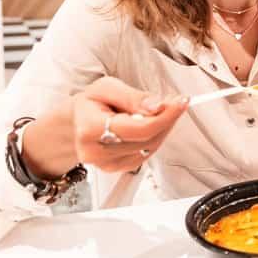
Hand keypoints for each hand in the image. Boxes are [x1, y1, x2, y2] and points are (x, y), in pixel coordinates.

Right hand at [22, 77, 188, 177]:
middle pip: (148, 139)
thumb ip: (132, 97)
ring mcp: (105, 164)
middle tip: (176, 102)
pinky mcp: (115, 169)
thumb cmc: (91, 103)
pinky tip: (151, 124)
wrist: (76, 122)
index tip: (181, 101)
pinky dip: (155, 138)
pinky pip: (145, 155)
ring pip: (150, 148)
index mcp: (90, 129)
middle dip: (167, 119)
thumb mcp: (107, 87)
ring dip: (163, 128)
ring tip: (162, 110)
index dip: (165, 116)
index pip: (140, 128)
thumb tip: (156, 106)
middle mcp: (96, 151)